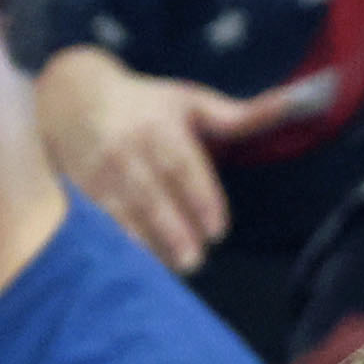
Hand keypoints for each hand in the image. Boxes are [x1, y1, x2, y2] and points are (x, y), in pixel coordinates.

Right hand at [36, 45, 321, 272]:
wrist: (74, 95)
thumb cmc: (146, 103)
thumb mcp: (189, 100)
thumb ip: (237, 115)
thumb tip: (290, 104)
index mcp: (159, 126)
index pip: (181, 166)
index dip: (200, 199)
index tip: (217, 230)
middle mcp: (127, 149)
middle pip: (152, 195)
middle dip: (173, 230)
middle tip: (196, 259)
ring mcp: (99, 171)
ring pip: (123, 214)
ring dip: (148, 245)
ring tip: (172, 268)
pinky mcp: (80, 190)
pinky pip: (98, 223)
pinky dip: (117, 246)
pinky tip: (134, 266)